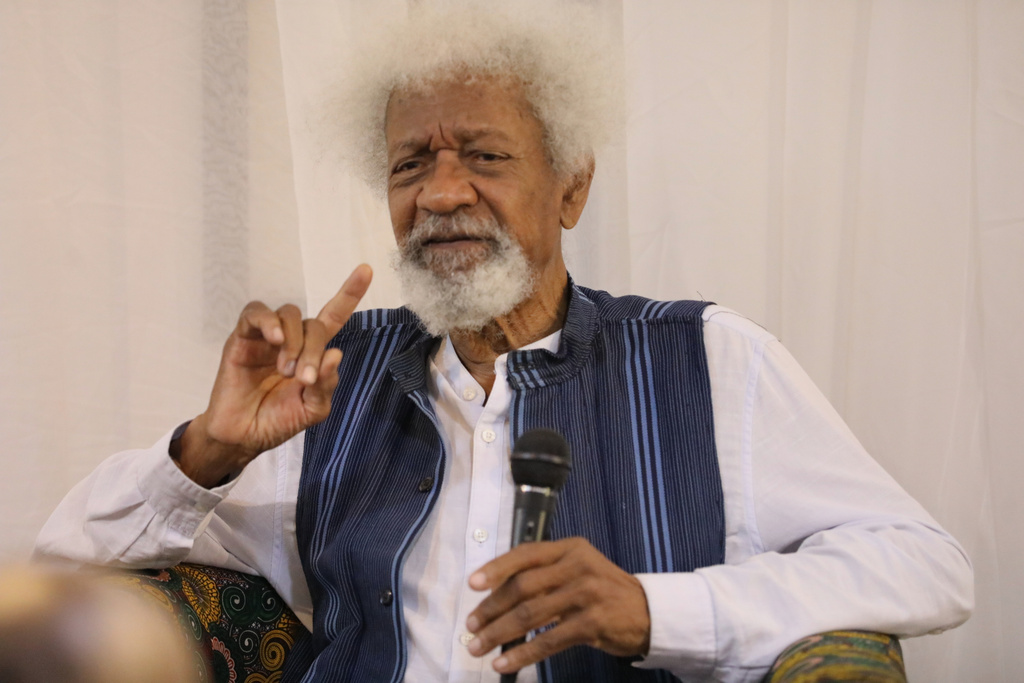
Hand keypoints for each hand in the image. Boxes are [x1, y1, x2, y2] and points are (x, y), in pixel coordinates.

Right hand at [175, 264, 371, 485]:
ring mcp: (267, 337)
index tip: (367, 270)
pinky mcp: (243, 338)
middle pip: (314, 324)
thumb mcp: (312, 409)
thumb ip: (326, 385)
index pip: (334, 317)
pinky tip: (274, 340)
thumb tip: (336, 355)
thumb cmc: (278, 420)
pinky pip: (256, 314)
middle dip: (314, 349)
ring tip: (286, 369)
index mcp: (313, 353)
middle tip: (304, 378)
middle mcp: (293, 339)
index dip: (349, 294)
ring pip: (290, 314)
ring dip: (294, 340)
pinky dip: (268, 322)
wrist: (243, 436)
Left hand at [465, 537, 650, 674]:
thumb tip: (496, 595)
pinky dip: (522, 654)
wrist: (648, 612)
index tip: (472, 585)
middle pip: (523, 586)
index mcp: (570, 548)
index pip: (525, 554)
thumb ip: (545, 575)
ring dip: (499, 633)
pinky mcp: (593, 622)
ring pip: (531, 614)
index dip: (496, 568)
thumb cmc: (603, 592)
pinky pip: (548, 640)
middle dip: (491, 608)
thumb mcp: (578, 570)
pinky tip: (505, 663)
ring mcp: (587, 593)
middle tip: (471, 625)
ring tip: (478, 646)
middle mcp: (578, 566)